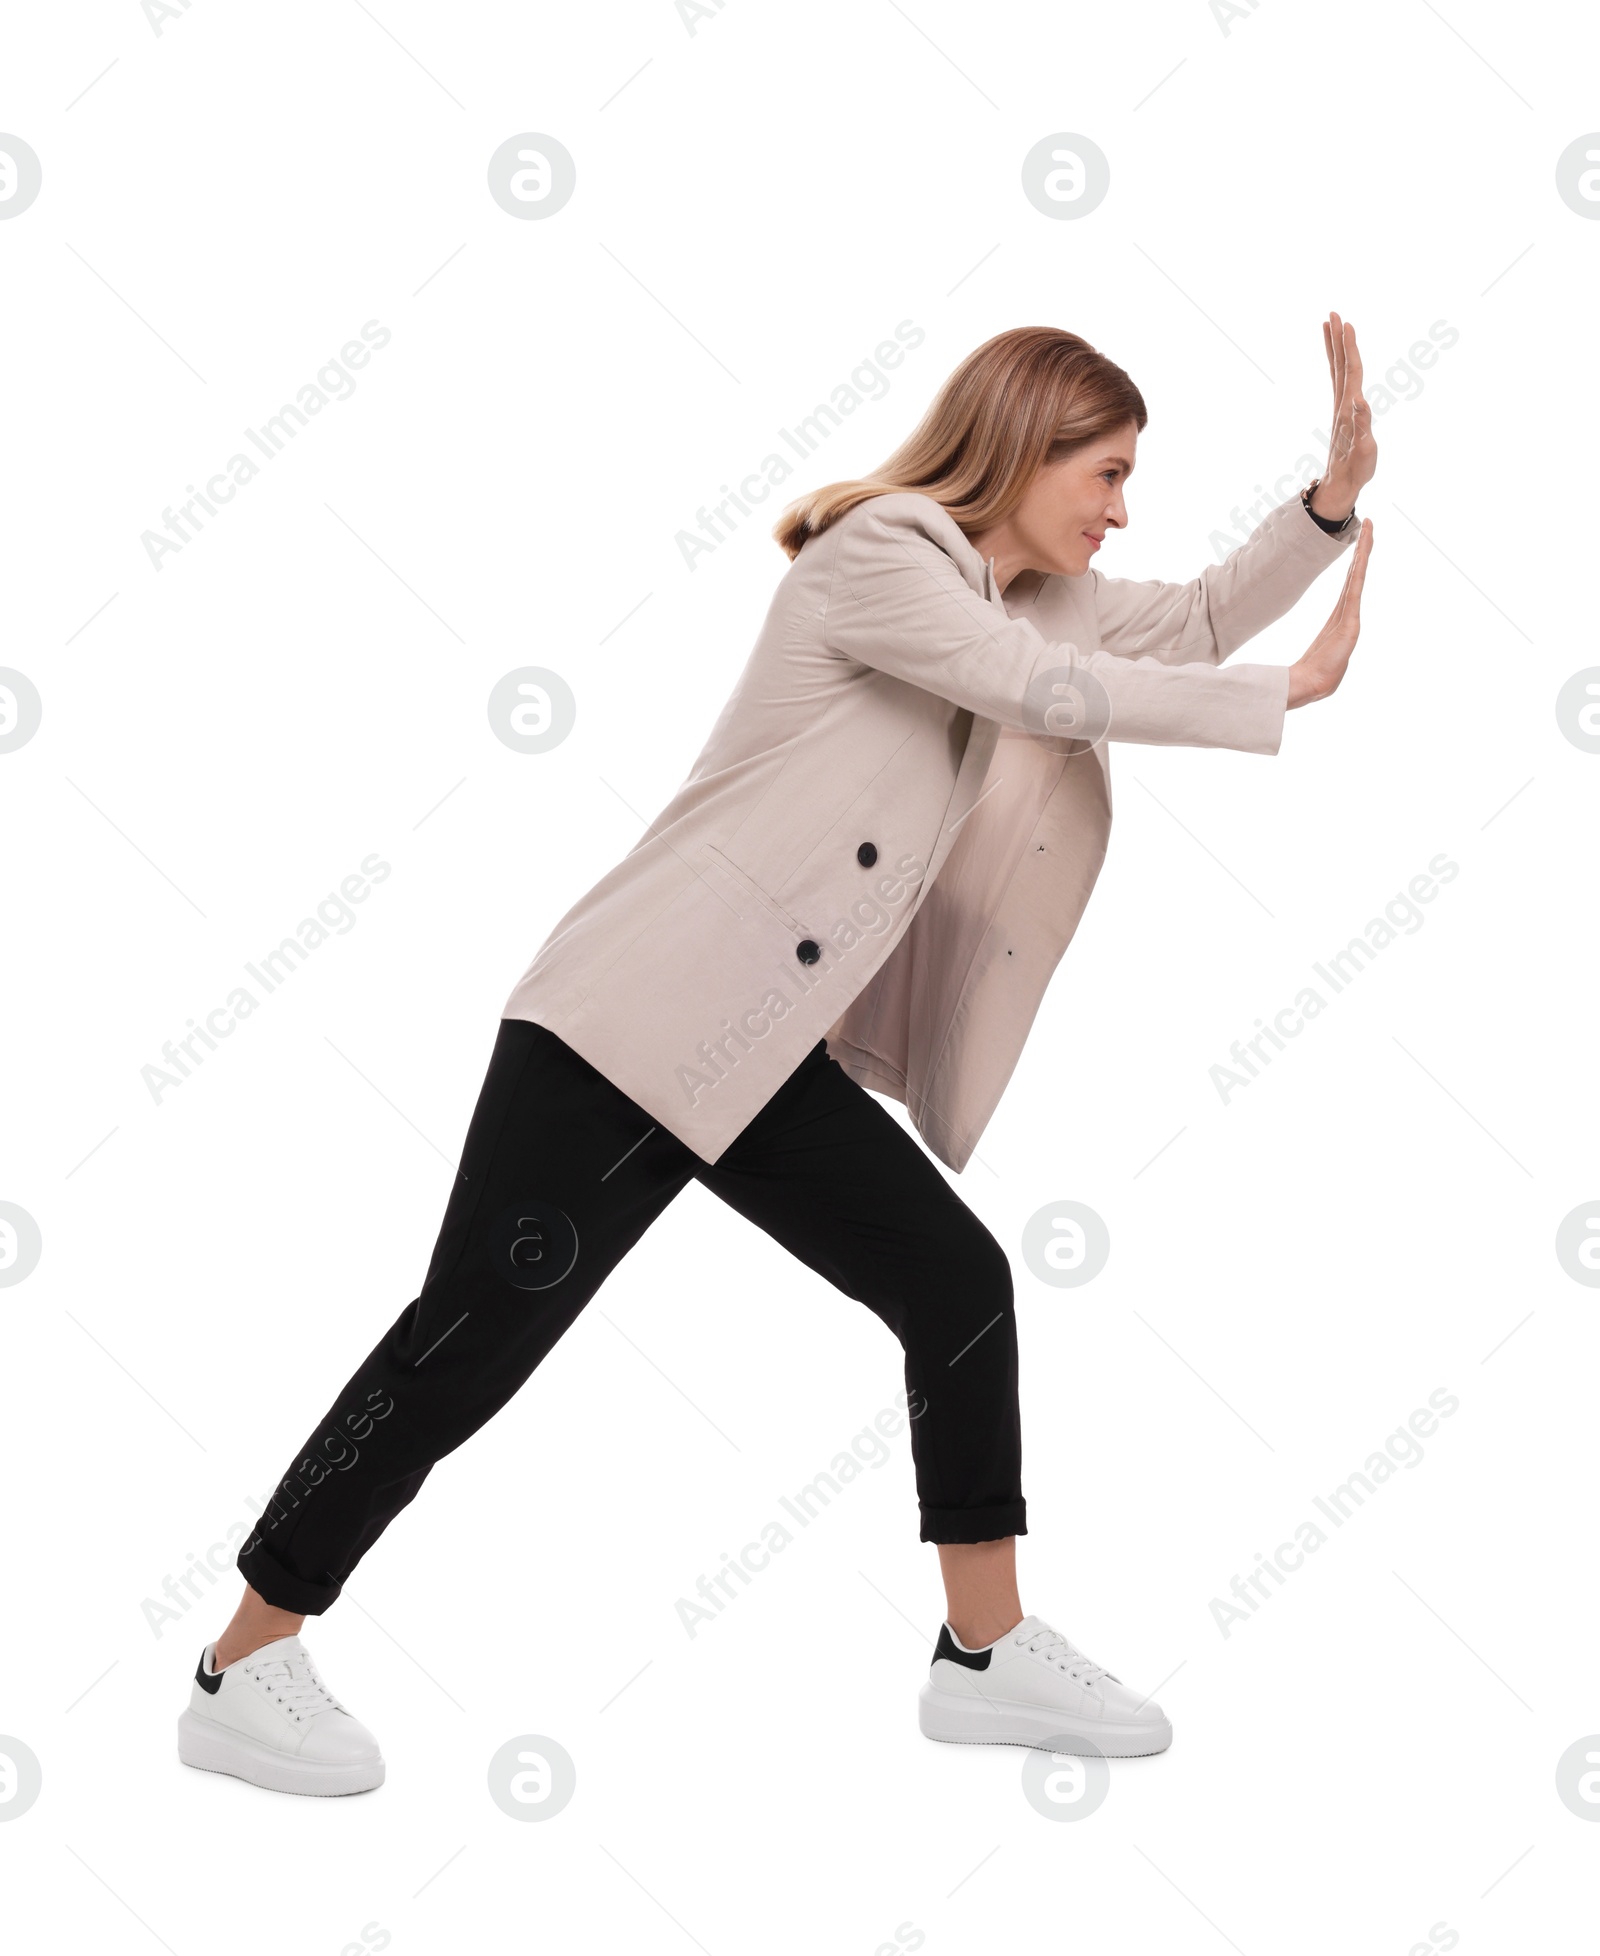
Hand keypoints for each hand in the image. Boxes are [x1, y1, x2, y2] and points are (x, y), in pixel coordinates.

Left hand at [1287, 518, 1372, 707]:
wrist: (1309, 684)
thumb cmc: (1313, 673)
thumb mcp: (1316, 654)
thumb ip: (1319, 645)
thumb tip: (1311, 648)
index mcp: (1340, 616)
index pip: (1349, 582)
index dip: (1356, 561)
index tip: (1360, 540)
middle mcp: (1347, 612)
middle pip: (1356, 573)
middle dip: (1364, 548)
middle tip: (1369, 524)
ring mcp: (1349, 616)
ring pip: (1357, 576)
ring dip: (1363, 552)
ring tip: (1369, 530)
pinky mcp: (1349, 623)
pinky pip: (1354, 590)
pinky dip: (1359, 571)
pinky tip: (1361, 555)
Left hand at [1309, 312, 1376, 521]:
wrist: (1340, 484)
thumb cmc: (1356, 469)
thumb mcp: (1364, 450)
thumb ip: (1362, 425)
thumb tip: (1360, 400)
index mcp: (1349, 407)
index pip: (1350, 369)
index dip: (1349, 346)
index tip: (1345, 323)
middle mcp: (1342, 402)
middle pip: (1340, 364)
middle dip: (1337, 338)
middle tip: (1333, 313)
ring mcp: (1341, 406)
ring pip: (1337, 370)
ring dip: (1335, 347)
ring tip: (1330, 325)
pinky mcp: (1343, 412)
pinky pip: (1339, 380)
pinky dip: (1338, 364)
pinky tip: (1339, 358)